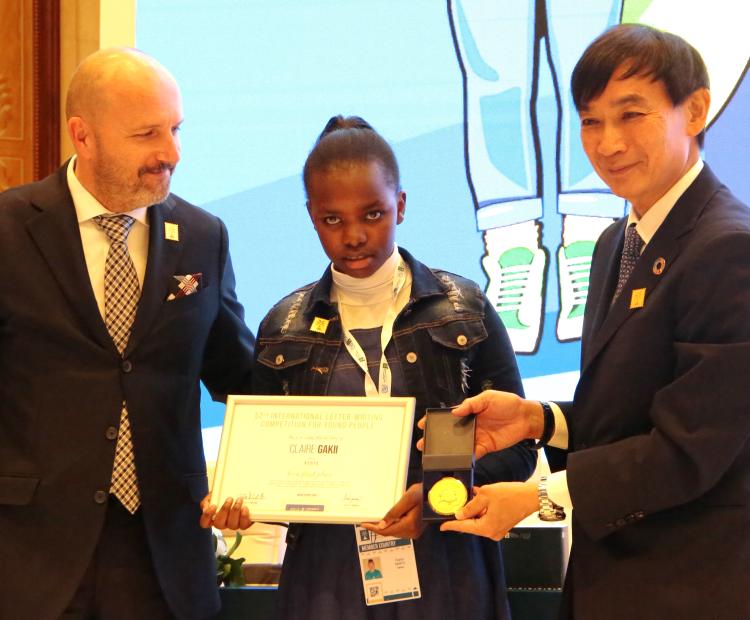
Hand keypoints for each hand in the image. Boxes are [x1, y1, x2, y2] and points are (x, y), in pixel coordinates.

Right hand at [199, 494, 252, 530]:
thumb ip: (209, 499)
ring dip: (235, 512)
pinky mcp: (244, 524)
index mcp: (213, 517)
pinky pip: (244, 525)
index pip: (204, 523)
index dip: (207, 516)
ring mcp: (233, 525)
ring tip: (239, 500)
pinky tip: (245, 508)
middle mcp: (222, 523)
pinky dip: (244, 517)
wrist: (242, 490)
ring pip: (232, 525)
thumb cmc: (226, 494)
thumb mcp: (215, 493)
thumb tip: (207, 506)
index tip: (213, 506)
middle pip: (219, 524)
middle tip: (229, 499)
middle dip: (224, 511)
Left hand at [362, 484, 425, 538]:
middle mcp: (413, 532)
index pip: (387, 531)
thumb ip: (394, 512)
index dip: (374, 528)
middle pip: (390, 532)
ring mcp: (415, 532)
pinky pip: (400, 529)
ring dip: (386, 526)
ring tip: (376, 519)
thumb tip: (381, 525)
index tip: (364, 524)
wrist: (436, 495)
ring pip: (395, 531)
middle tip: (368, 520)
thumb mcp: (407, 499)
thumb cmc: (422, 493)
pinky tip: (388, 519)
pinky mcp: (416, 529)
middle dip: (379, 527)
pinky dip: (393, 525)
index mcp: (409, 526)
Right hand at [418, 391, 541, 457]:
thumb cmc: (508, 403)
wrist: (526, 417)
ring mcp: (477, 437)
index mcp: (469, 412)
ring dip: (447, 450)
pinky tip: (454, 461)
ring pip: (458, 445)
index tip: (423, 424)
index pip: (449, 416)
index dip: (435, 420)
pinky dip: (464, 458)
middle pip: (450, 433)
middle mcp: (470, 426)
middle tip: (423, 444)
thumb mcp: (488, 398)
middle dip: (436, 439)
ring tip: (433, 456)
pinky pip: (472, 454)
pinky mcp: (485, 447)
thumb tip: (454, 412)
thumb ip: (471, 404)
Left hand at [439, 482, 537, 540]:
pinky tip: (481, 497)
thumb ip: (470, 505)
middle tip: (458, 501)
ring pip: (479, 519)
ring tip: (473, 495)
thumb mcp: (485, 495)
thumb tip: (460, 513)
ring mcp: (498, 530)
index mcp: (486, 528)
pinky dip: (483, 509)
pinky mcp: (502, 524)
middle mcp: (492, 532)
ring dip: (475, 508)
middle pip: (471, 523)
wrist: (531, 496)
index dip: (451, 525)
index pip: (464, 527)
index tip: (442, 526)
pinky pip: (487, 518)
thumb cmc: (512, 495)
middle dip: (465, 512)